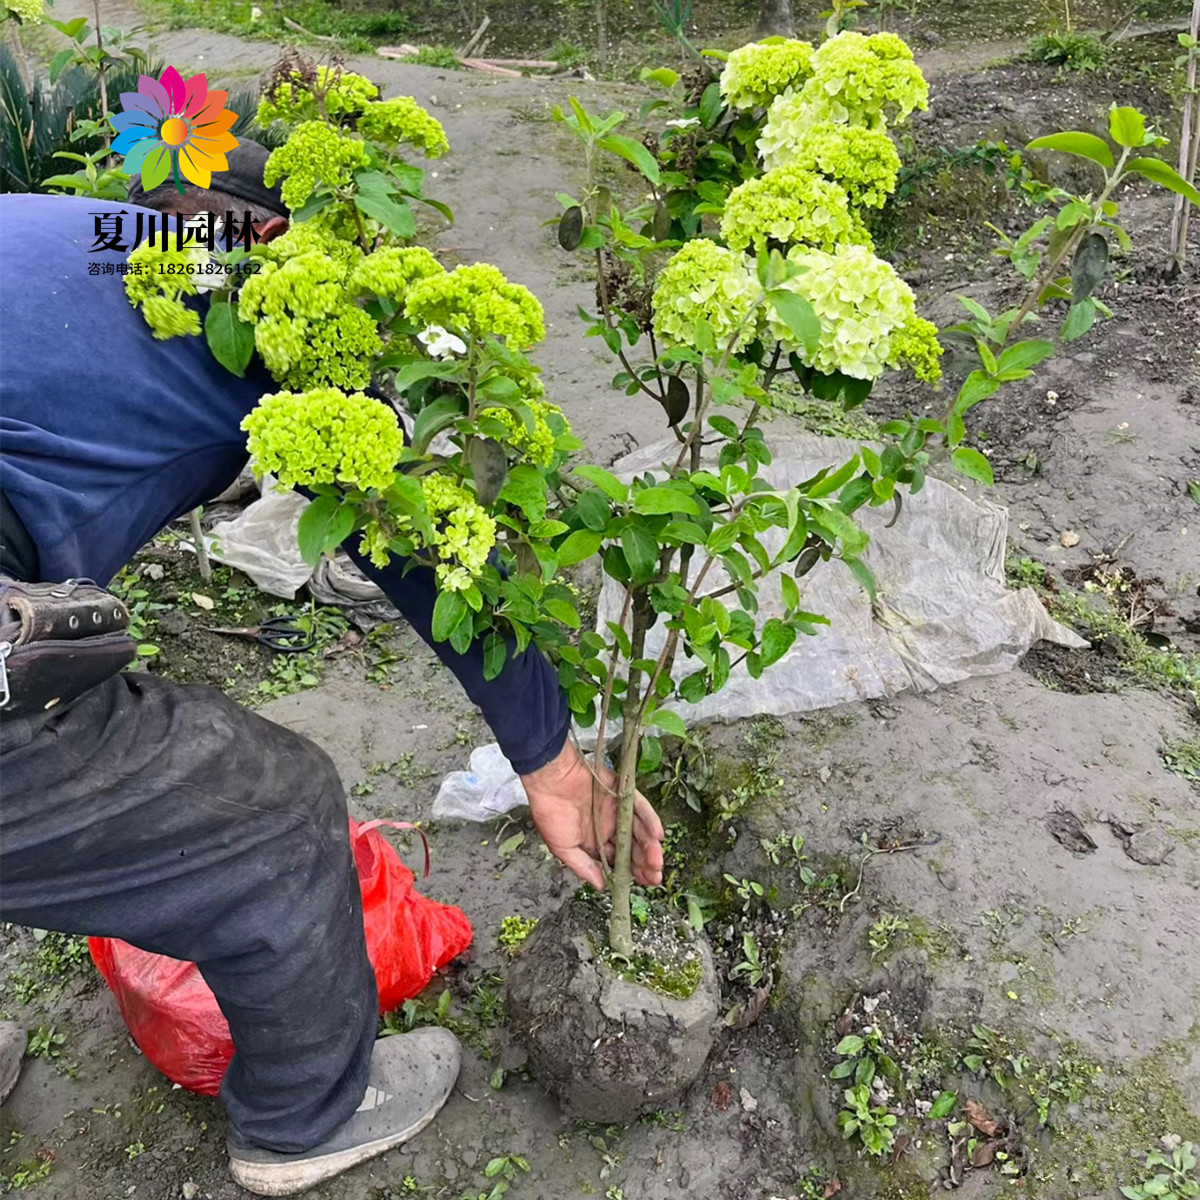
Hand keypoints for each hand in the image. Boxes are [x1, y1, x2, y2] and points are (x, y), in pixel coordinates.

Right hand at [520, 739, 663, 890]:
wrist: (549, 779)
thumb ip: (583, 867)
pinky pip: (640, 807)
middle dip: (645, 863)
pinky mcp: (622, 792)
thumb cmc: (550, 812)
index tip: (644, 883)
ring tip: (656, 860)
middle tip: (654, 876)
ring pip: (640, 830)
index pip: (620, 860)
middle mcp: (609, 827)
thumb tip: (601, 886)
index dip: (633, 872)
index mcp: (595, 841)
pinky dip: (650, 820)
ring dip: (650, 846)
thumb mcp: (563, 848)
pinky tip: (657, 834)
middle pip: (634, 848)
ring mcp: (617, 810)